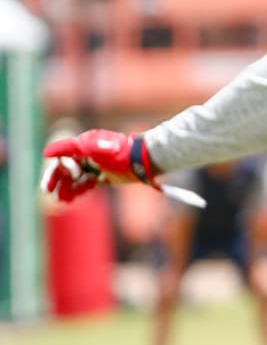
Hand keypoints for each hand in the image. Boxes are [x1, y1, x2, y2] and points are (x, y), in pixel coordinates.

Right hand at [42, 129, 156, 202]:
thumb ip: (70, 148)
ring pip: (73, 179)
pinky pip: (85, 184)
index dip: (60, 168)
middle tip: (48, 191)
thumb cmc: (119, 153)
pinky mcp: (103, 175)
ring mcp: (95, 165)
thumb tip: (46, 153)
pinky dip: (78, 191)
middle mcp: (87, 154)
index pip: (63, 156)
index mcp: (83, 145)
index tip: (72, 176)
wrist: (142, 161)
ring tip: (62, 200)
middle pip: (65, 168)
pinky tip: (72, 199)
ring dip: (66, 189)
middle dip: (56, 180)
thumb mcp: (93, 148)